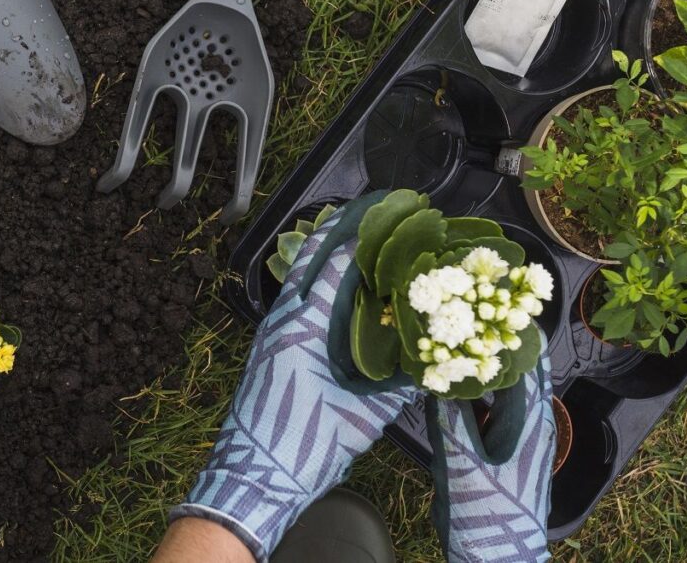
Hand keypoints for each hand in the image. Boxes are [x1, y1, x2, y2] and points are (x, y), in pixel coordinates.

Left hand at [169, 206, 422, 561]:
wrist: (253, 478)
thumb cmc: (304, 447)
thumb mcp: (362, 417)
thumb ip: (397, 387)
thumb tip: (432, 364)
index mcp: (303, 328)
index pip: (335, 266)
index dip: (363, 236)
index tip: (389, 213)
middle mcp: (283, 321)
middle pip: (310, 259)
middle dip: (339, 231)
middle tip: (370, 209)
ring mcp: (271, 333)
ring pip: (299, 279)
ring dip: (325, 254)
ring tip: (356, 236)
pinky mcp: (270, 348)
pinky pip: (296, 302)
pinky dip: (316, 284)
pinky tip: (336, 288)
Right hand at [426, 333, 554, 562]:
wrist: (498, 560)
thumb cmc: (487, 513)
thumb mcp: (462, 463)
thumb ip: (450, 419)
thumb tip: (438, 380)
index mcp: (531, 422)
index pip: (529, 365)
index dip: (514, 336)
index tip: (496, 307)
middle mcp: (533, 425)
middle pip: (521, 374)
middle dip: (500, 346)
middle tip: (472, 320)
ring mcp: (523, 440)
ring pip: (510, 392)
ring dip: (491, 370)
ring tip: (463, 345)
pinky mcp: (509, 454)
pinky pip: (498, 413)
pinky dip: (482, 396)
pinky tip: (459, 391)